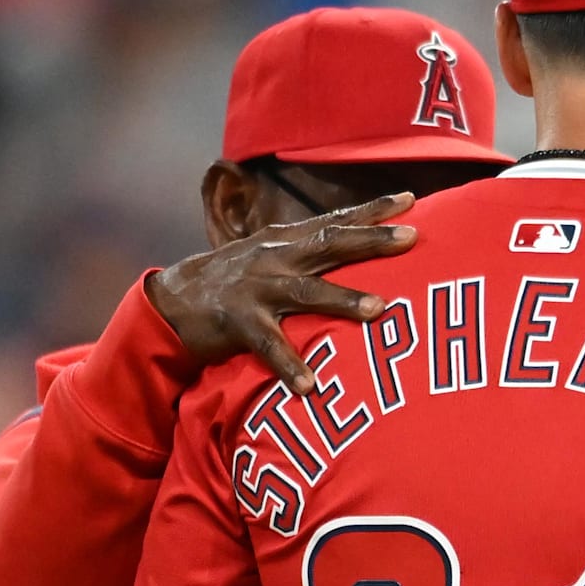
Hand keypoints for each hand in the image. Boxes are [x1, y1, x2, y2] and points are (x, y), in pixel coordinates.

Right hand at [145, 193, 417, 394]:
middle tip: (411, 238)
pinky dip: (289, 365)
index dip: (373, 210)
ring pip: (306, 292)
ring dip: (343, 299)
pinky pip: (268, 346)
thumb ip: (313, 249)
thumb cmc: (239, 279)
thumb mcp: (274, 254)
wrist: (173, 301)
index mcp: (288, 240)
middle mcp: (277, 257)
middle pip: (331, 244)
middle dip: (372, 240)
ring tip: (379, 309)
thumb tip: (363, 240)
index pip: (337, 220)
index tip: (411, 199)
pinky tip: (310, 386)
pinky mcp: (236, 323)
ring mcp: (257, 289)